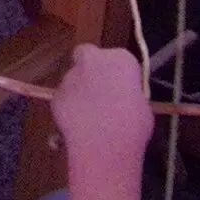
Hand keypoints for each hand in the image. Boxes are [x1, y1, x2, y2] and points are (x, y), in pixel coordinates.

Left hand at [52, 46, 153, 169]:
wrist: (105, 144)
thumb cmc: (133, 126)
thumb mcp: (143, 105)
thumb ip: (129, 93)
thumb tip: (123, 97)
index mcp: (121, 58)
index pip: (119, 59)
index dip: (119, 74)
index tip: (122, 89)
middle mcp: (93, 60)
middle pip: (88, 55)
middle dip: (90, 68)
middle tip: (99, 90)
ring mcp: (71, 76)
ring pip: (74, 79)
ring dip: (80, 91)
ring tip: (90, 116)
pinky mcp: (56, 95)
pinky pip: (64, 99)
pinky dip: (69, 108)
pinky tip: (78, 125)